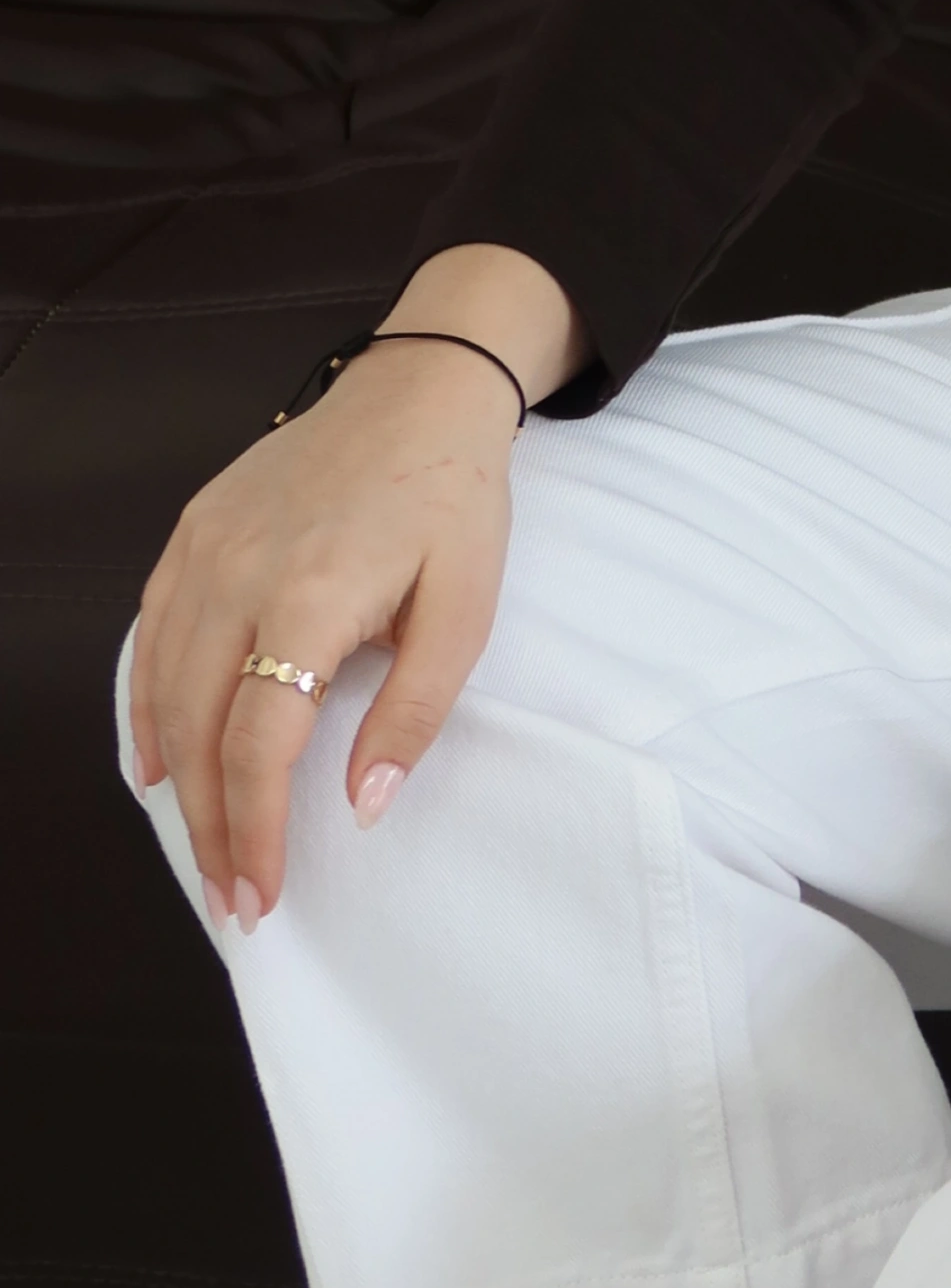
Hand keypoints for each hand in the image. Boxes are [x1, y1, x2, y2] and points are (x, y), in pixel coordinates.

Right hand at [128, 246, 581, 925]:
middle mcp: (240, 573)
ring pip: (164, 690)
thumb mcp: (466, 609)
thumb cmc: (453, 499)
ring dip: (178, 780)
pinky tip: (159, 759)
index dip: (255, 829)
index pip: (259, 745)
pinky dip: (147, 707)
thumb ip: (412, 711)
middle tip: (232, 896)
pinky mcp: (192, 531)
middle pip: (198, 730)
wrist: (420, 391)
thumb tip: (363, 807)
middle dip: (212, 827)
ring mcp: (205, 549)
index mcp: (312, 595)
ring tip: (204, 846)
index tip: (262, 893)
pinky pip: (152, 636)